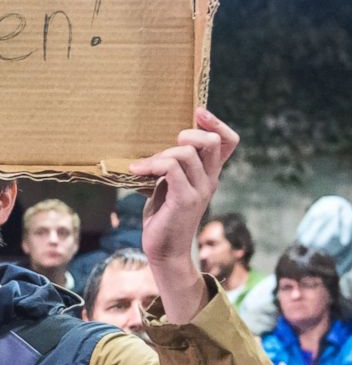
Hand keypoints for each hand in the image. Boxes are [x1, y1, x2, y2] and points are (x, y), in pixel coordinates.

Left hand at [128, 108, 239, 322]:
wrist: (165, 251)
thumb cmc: (163, 217)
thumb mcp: (168, 186)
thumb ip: (171, 167)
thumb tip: (156, 146)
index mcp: (209, 174)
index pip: (228, 142)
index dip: (216, 123)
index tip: (198, 113)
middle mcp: (210, 180)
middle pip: (213, 142)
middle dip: (188, 134)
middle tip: (166, 147)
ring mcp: (200, 190)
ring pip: (187, 153)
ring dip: (162, 154)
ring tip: (144, 167)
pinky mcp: (185, 199)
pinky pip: (171, 168)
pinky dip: (151, 165)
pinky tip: (136, 171)